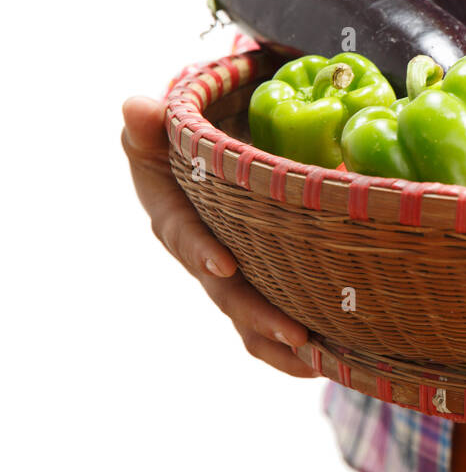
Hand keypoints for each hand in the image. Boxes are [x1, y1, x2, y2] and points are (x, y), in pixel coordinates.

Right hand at [121, 95, 317, 377]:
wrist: (202, 167)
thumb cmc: (182, 147)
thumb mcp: (162, 132)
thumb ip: (150, 126)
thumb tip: (136, 106)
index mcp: (176, 220)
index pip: (186, 238)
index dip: (202, 251)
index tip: (225, 265)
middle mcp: (202, 257)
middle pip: (227, 293)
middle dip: (258, 315)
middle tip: (296, 333)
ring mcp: (229, 279)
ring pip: (247, 321)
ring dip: (279, 344)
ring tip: (319, 360)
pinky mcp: (256, 288)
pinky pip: (265, 328)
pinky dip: (290, 352)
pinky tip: (324, 364)